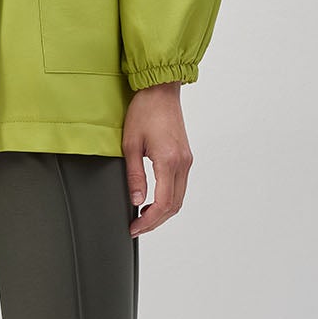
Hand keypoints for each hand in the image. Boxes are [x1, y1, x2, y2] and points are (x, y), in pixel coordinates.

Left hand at [122, 82, 192, 234]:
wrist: (161, 91)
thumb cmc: (144, 111)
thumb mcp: (130, 144)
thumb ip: (134, 175)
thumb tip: (136, 201)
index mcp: (168, 161)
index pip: (163, 203)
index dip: (148, 221)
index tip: (134, 228)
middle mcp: (183, 163)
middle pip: (174, 206)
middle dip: (155, 222)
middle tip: (136, 228)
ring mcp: (187, 160)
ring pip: (179, 198)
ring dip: (163, 212)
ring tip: (143, 217)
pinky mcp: (186, 157)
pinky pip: (180, 186)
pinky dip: (168, 199)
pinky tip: (153, 201)